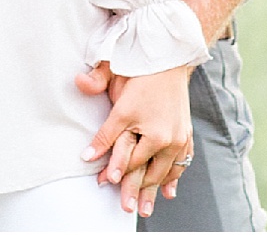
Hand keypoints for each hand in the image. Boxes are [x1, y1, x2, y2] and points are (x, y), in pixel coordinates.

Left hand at [79, 63, 193, 218]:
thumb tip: (81, 110)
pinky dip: (174, 178)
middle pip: (146, 170)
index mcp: (147, 125)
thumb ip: (99, 102)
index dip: (112, 169)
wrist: (169, 59)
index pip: (126, 155)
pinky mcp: (185, 135)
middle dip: (133, 188)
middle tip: (124, 206)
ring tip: (144, 208)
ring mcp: (178, 137)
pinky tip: (169, 192)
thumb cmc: (140, 73)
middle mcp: (165, 135)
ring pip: (164, 171)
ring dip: (153, 190)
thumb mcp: (117, 87)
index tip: (102, 181)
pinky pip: (181, 163)